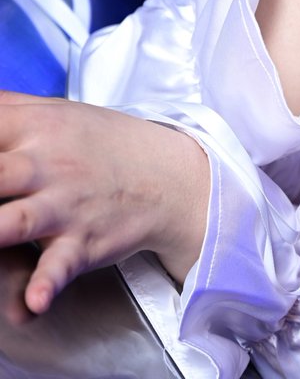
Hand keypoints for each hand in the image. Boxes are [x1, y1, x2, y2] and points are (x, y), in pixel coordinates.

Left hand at [0, 91, 209, 315]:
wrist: (172, 175)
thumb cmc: (101, 145)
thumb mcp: (55, 114)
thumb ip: (4, 108)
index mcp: (32, 128)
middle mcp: (46, 164)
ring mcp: (65, 205)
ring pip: (15, 221)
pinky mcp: (84, 241)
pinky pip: (63, 264)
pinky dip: (48, 283)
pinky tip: (34, 301)